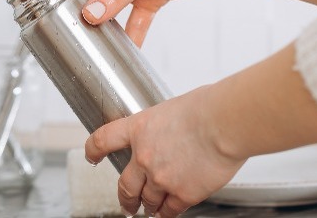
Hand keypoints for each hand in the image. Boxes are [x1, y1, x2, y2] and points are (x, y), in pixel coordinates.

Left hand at [85, 86, 245, 216]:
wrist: (224, 123)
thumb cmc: (207, 108)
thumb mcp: (173, 109)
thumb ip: (163, 127)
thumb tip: (170, 133)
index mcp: (139, 129)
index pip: (104, 140)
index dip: (93, 150)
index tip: (92, 156)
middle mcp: (144, 156)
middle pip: (124, 185)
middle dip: (125, 198)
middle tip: (127, 204)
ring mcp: (161, 178)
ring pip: (147, 201)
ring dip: (147, 207)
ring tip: (149, 209)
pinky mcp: (182, 194)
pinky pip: (169, 210)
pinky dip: (166, 212)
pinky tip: (167, 211)